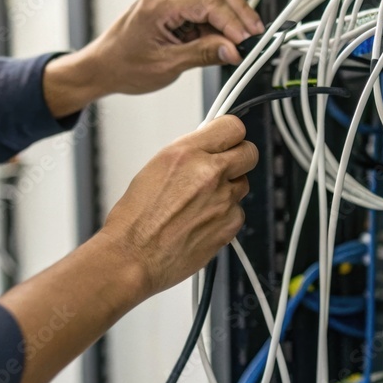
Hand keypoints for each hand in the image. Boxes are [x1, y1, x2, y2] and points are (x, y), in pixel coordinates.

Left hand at [43, 0, 263, 116]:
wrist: (102, 67)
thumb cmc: (124, 66)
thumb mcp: (167, 65)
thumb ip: (203, 54)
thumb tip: (232, 50)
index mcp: (159, 4)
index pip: (209, 2)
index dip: (233, 21)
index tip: (245, 41)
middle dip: (239, 9)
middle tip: (253, 33)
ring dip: (230, 13)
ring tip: (240, 39)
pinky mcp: (173, 7)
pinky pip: (203, 5)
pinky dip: (218, 20)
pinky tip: (223, 39)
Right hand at [97, 115, 257, 294]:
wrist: (133, 256)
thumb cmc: (135, 218)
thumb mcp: (156, 168)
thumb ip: (189, 155)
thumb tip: (207, 150)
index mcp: (187, 153)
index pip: (233, 127)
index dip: (232, 135)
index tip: (228, 141)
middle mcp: (209, 173)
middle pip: (249, 153)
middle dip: (239, 158)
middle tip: (225, 167)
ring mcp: (222, 200)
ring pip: (243, 185)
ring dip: (228, 190)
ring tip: (201, 203)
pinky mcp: (229, 226)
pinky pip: (238, 213)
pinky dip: (225, 217)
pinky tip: (201, 222)